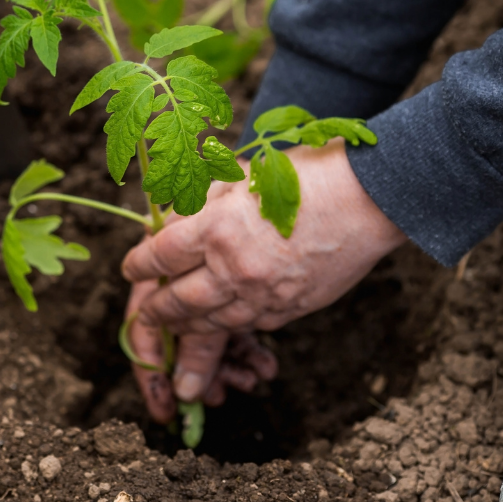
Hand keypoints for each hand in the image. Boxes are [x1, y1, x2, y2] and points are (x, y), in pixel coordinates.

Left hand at [122, 142, 405, 418]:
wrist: (372, 198)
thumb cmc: (308, 174)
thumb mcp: (243, 176)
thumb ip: (202, 202)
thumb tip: (168, 222)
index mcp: (217, 226)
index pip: (159, 256)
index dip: (139, 264)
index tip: (131, 267)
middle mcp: (234, 266)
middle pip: (178, 301)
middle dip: (156, 309)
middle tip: (147, 310)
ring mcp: (262, 294)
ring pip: (210, 324)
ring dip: (187, 327)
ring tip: (176, 325)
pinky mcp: (288, 309)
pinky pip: (248, 326)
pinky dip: (228, 327)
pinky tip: (220, 323)